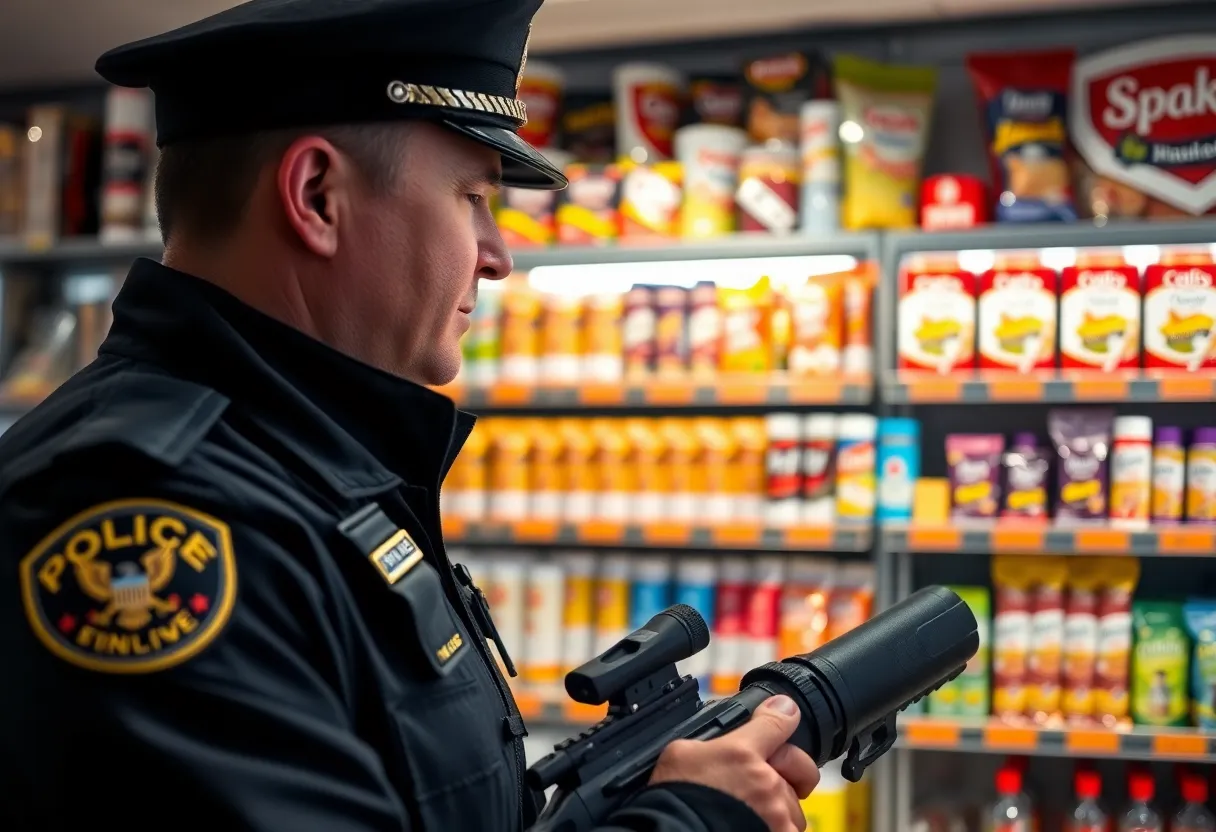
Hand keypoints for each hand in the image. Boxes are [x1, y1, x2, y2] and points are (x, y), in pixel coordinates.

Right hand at [649, 695, 820, 831]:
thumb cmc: (674, 803)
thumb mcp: (679, 755)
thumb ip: (706, 742)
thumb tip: (713, 743)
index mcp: (742, 755)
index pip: (777, 722)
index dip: (784, 715)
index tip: (785, 713)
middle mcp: (767, 784)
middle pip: (800, 766)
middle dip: (791, 768)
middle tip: (769, 779)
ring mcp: (778, 816)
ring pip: (795, 805)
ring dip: (781, 806)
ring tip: (752, 813)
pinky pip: (791, 830)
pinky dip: (777, 828)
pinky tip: (755, 827)